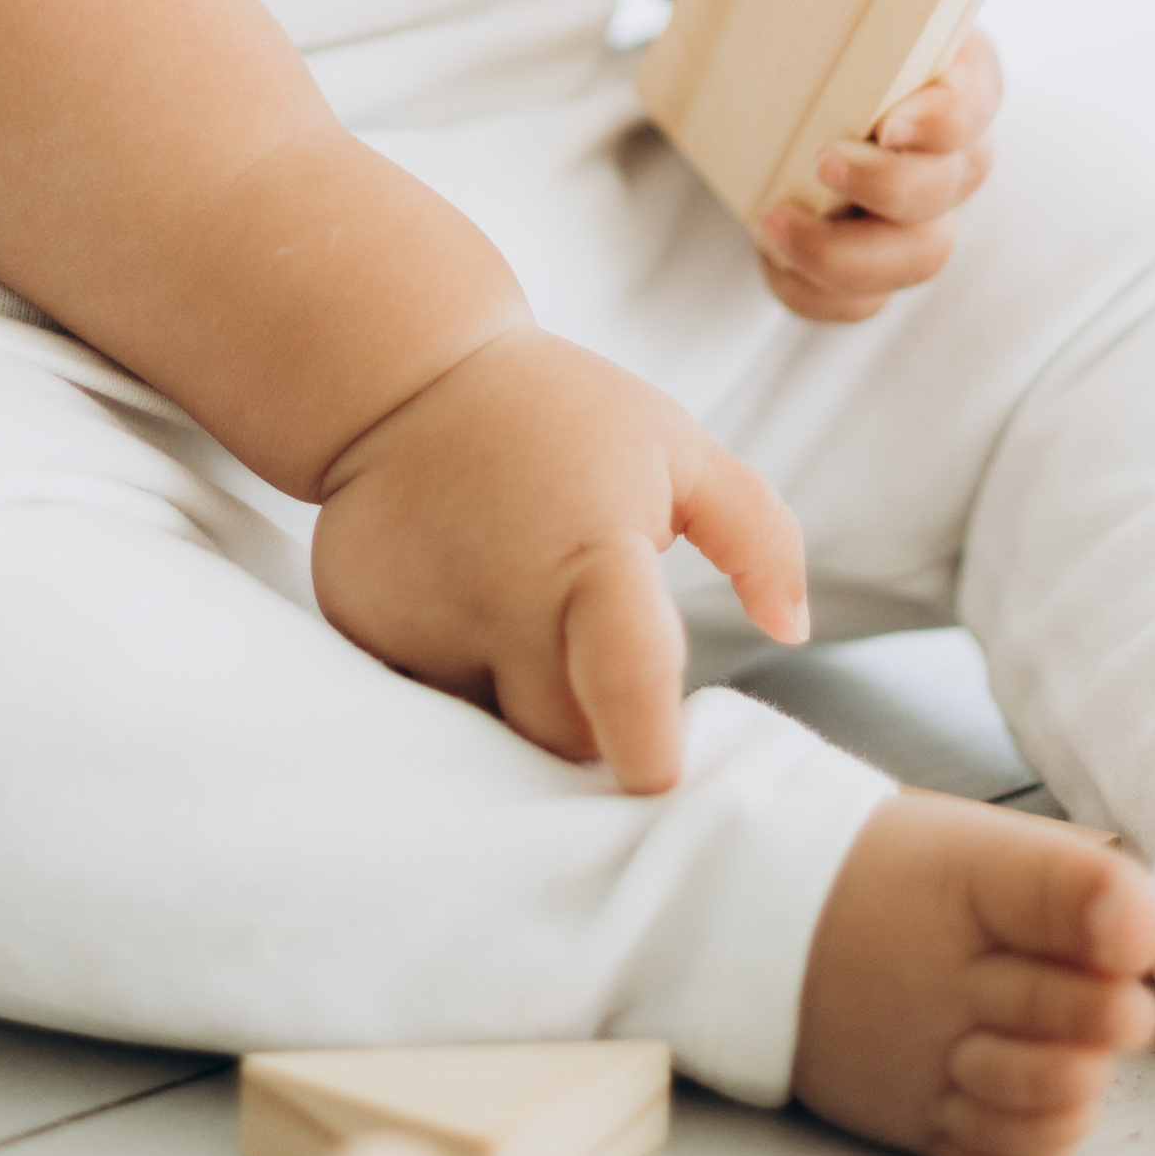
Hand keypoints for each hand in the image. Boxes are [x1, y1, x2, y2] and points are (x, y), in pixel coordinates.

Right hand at [310, 326, 807, 796]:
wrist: (405, 375)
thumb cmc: (563, 417)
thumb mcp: (677, 448)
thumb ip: (756, 534)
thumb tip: (791, 629)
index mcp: (592, 554)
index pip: (624, 672)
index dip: (646, 744)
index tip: (658, 779)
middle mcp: (499, 598)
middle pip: (560, 737)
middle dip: (589, 727)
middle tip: (593, 666)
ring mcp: (421, 621)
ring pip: (485, 731)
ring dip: (512, 705)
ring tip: (515, 620)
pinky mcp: (363, 634)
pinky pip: (423, 703)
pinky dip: (449, 682)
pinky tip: (454, 611)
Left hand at [660, 0, 1001, 328]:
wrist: (784, 12)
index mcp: (948, 58)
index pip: (981, 97)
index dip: (952, 118)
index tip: (894, 119)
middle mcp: (948, 140)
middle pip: (954, 188)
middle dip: (893, 190)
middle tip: (817, 159)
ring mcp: (914, 202)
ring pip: (922, 256)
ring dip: (853, 258)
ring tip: (770, 223)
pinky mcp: (866, 243)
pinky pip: (866, 299)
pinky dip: (823, 298)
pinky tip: (771, 263)